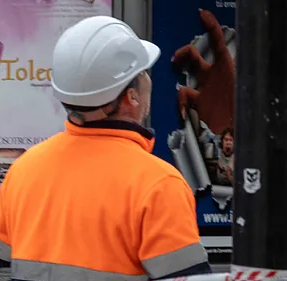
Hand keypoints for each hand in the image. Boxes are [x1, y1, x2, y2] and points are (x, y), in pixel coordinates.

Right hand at [171, 10, 235, 135]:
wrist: (231, 136)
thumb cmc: (235, 112)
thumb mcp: (229, 88)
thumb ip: (214, 77)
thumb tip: (195, 75)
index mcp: (225, 67)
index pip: (216, 40)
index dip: (209, 26)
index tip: (201, 15)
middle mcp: (214, 75)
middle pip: (195, 55)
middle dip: (184, 52)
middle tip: (175, 59)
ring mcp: (205, 88)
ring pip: (187, 72)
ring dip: (179, 70)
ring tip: (175, 69)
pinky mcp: (198, 103)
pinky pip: (182, 96)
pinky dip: (180, 103)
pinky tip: (183, 111)